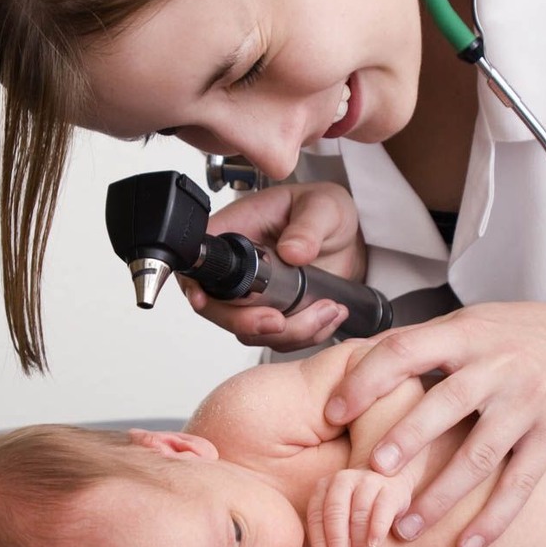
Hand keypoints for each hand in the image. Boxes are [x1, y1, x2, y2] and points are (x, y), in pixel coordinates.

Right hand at [182, 181, 366, 351]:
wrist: (350, 238)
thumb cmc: (326, 210)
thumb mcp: (322, 207)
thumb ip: (308, 228)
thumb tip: (291, 251)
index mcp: (237, 231)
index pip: (202, 261)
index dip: (195, 286)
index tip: (205, 301)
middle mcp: (240, 268)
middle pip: (218, 308)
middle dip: (247, 323)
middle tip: (280, 321)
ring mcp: (255, 296)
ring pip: (250, 331)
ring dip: (290, 332)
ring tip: (327, 309)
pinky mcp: (276, 313)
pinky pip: (279, 339)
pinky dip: (306, 336)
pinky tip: (329, 315)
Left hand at [307, 468, 412, 546]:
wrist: (389, 482)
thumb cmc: (357, 506)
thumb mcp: (338, 511)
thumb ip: (327, 527)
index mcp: (325, 486)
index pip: (316, 515)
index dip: (318, 542)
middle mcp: (343, 480)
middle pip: (335, 513)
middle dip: (336, 543)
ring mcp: (367, 482)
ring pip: (358, 515)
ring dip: (357, 544)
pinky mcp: (389, 489)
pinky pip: (381, 510)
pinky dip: (376, 529)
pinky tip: (373, 545)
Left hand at [324, 302, 545, 546]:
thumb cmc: (518, 335)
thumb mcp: (470, 322)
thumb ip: (420, 342)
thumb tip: (353, 360)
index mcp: (465, 335)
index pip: (407, 351)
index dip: (367, 381)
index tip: (335, 412)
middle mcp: (497, 368)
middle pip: (445, 404)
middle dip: (407, 439)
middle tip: (373, 471)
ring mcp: (527, 404)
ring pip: (481, 454)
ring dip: (441, 494)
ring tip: (406, 525)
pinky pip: (520, 484)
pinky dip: (493, 520)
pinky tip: (466, 546)